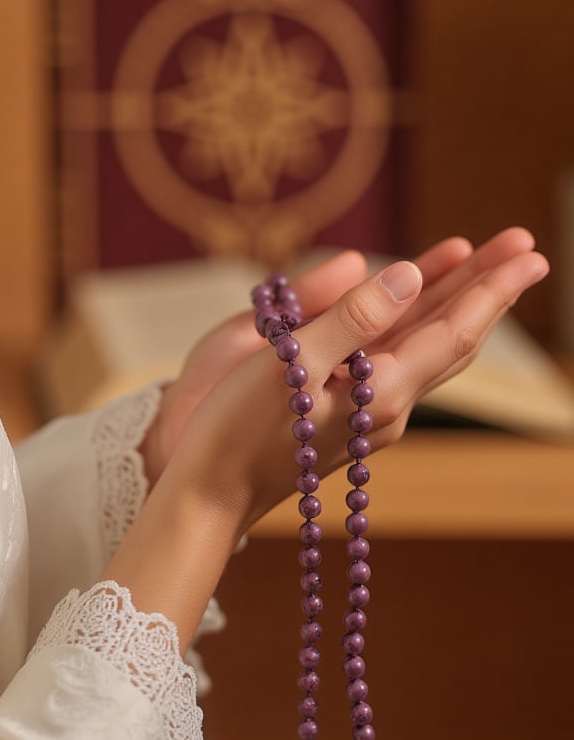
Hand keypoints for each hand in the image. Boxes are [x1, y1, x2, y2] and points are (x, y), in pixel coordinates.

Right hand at [143, 232, 495, 483]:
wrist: (209, 494)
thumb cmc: (236, 428)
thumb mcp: (289, 363)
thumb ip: (351, 319)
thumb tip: (408, 276)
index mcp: (380, 392)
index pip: (452, 330)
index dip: (493, 288)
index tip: (530, 251)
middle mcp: (387, 407)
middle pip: (452, 338)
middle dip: (489, 289)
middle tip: (525, 245)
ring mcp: (369, 415)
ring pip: (427, 348)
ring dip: (458, 303)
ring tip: (481, 266)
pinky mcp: (347, 416)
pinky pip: (398, 359)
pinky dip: (417, 324)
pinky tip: (416, 309)